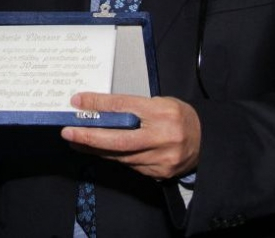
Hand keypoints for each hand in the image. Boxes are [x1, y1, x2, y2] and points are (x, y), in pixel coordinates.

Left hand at [61, 93, 200, 180]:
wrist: (206, 141)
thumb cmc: (178, 116)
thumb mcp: (158, 102)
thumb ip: (131, 107)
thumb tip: (98, 109)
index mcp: (162, 112)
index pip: (123, 107)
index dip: (98, 104)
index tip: (77, 102)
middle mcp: (163, 137)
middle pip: (119, 139)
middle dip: (89, 136)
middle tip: (68, 132)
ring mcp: (161, 159)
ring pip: (120, 155)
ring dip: (95, 149)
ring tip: (76, 141)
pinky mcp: (159, 173)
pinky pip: (129, 165)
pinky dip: (112, 157)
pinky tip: (98, 151)